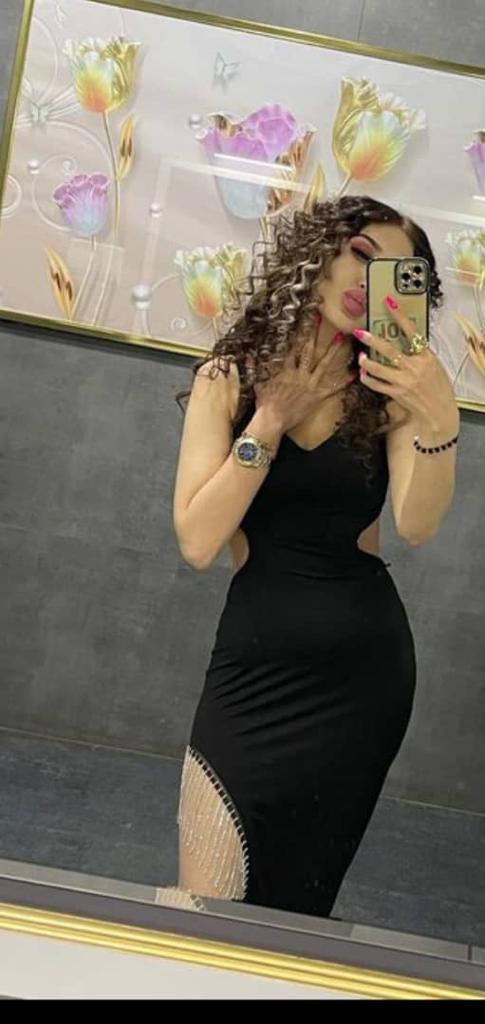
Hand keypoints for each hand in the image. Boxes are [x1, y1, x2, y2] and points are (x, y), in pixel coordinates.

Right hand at [251, 317, 355, 432]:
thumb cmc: (264, 403)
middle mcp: (299, 373)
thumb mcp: (257, 382)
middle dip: (314, 334)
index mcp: (285, 369)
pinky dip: (342, 382)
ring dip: (332, 351)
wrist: (272, 420)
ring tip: (342, 338)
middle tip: (322, 319)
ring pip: (323, 365)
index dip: (297, 332)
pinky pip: (331, 389)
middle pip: (308, 350)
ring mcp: (309, 385)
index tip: (302, 319)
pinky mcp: (316, 397)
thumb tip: (247, 354)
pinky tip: (354, 374)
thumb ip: (254, 367)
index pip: (291, 346)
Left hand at [354, 299, 457, 431]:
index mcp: (426, 357)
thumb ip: (420, 354)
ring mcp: (403, 381)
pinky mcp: (396, 394)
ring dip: (366, 362)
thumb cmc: (439, 387)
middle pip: (389, 350)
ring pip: (378, 368)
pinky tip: (364, 374)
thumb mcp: (435, 365)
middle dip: (372, 340)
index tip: (388, 303)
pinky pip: (377, 384)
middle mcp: (414, 367)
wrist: (440, 411)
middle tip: (360, 332)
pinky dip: (368, 379)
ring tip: (361, 356)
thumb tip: (406, 340)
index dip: (399, 316)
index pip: (411, 331)